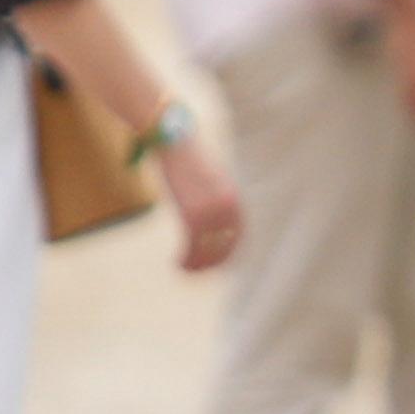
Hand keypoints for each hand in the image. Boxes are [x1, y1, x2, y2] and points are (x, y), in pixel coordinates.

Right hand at [159, 136, 242, 272]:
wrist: (174, 141)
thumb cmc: (187, 159)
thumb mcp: (207, 180)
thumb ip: (213, 199)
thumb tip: (211, 220)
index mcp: (234, 197)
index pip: (240, 234)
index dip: (230, 252)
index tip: (218, 263)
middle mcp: (229, 206)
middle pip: (228, 245)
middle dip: (214, 262)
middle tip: (198, 271)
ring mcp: (213, 211)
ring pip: (210, 250)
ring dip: (198, 265)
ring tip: (185, 271)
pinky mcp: (193, 214)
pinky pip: (194, 246)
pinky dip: (187, 260)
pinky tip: (178, 265)